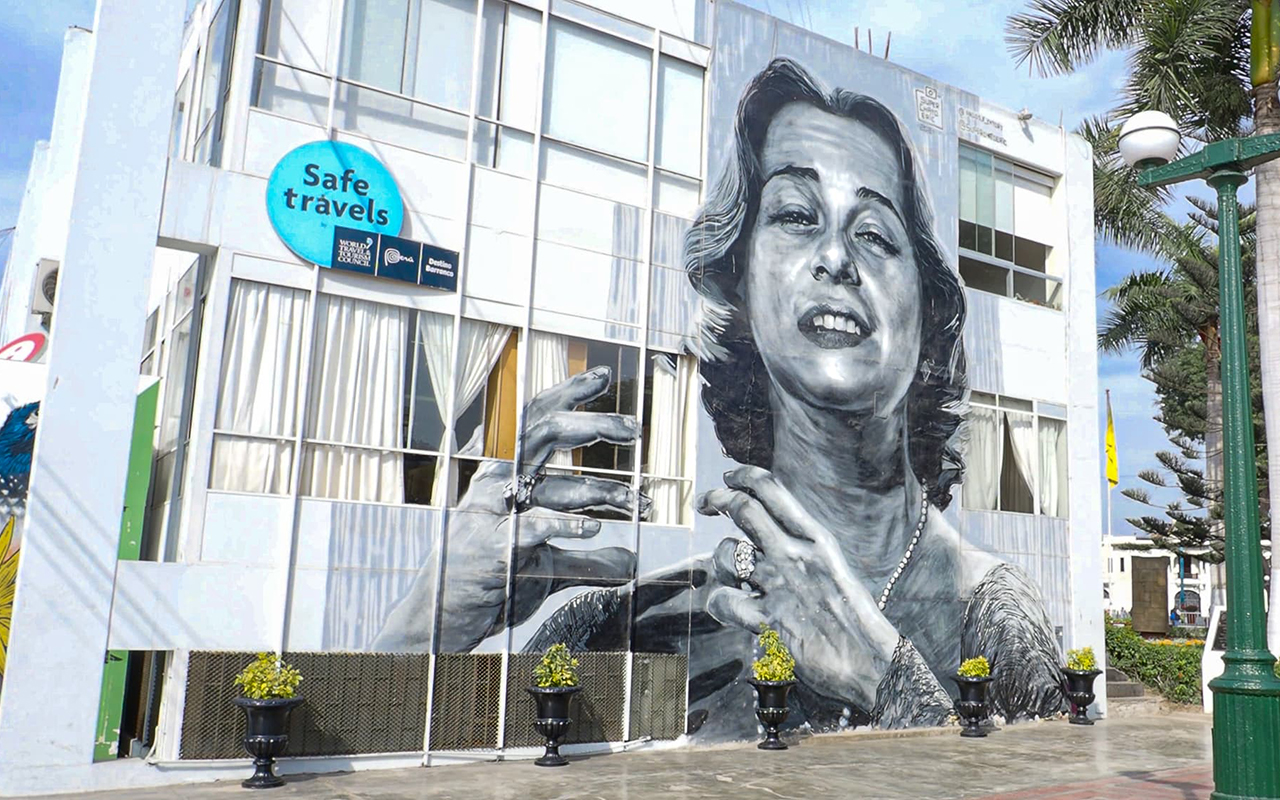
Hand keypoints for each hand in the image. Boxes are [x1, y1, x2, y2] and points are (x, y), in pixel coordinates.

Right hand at [375, 368, 643, 652]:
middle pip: (545, 435)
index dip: (567, 392)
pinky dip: (567, 525)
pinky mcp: (494, 549)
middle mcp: (496, 485)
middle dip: (594, 425)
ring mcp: (493, 515)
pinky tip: (595, 527)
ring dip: (603, 492)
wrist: (440, 620)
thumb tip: (630, 562)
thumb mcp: (543, 564)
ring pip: (554, 486)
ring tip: (637, 502)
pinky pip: (536, 529)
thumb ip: (587, 559)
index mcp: (504, 475)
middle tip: (634, 428)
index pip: (535, 419)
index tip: (603, 376)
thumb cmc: (491, 583)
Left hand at [698, 466, 898, 708]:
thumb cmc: (856, 623)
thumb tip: (775, 538)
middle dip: (718, 498)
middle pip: (744, 509)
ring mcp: (780, 586)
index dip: (744, 477)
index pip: (773, 490)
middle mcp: (796, 555)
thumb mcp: (835, 571)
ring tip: (732, 575)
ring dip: (720, 561)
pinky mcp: (768, 620)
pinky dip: (719, 602)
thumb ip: (805, 553)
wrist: (874, 665)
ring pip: (727, 553)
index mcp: (818, 540)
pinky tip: (729, 607)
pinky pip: (724, 600)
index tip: (730, 478)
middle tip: (705, 502)